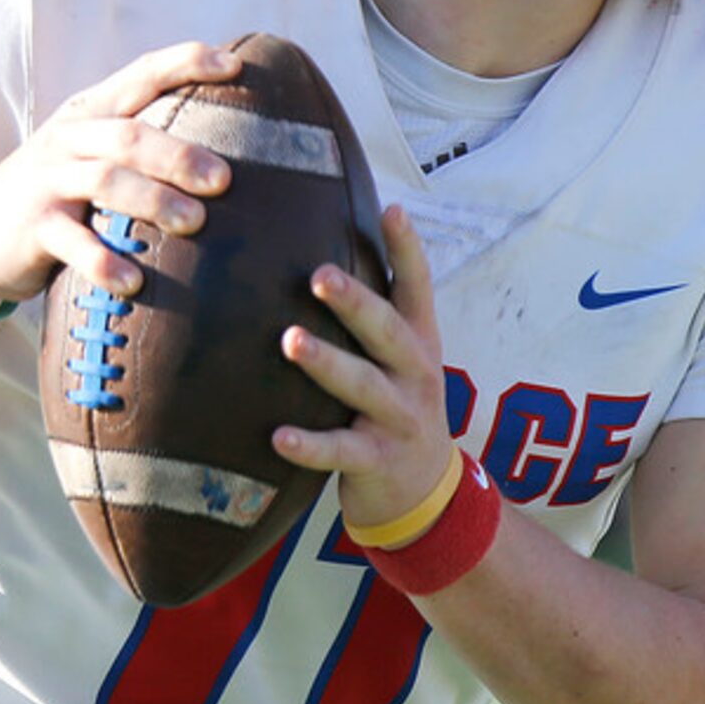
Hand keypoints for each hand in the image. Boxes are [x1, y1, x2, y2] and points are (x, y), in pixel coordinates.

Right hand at [0, 41, 242, 305]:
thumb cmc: (58, 192)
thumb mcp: (92, 156)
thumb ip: (143, 147)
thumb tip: (232, 155)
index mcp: (93, 113)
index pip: (142, 75)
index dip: (186, 64)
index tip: (236, 67)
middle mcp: (71, 139)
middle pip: (129, 135)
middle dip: (178, 154)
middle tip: (223, 180)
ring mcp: (49, 181)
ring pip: (104, 180)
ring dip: (152, 201)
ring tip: (193, 223)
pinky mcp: (33, 227)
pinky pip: (71, 242)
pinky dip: (104, 261)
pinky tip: (134, 281)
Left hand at [273, 206, 457, 530]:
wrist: (426, 493)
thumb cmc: (398, 407)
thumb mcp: (404, 359)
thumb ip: (376, 315)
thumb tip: (324, 248)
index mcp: (419, 342)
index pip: (417, 287)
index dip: (407, 249)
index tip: (390, 210)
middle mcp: (415, 374)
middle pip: (387, 331)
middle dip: (355, 303)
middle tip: (318, 275)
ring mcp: (399, 418)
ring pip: (363, 386)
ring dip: (328, 363)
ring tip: (292, 341)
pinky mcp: (377, 460)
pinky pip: (340, 451)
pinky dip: (310, 445)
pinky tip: (278, 438)